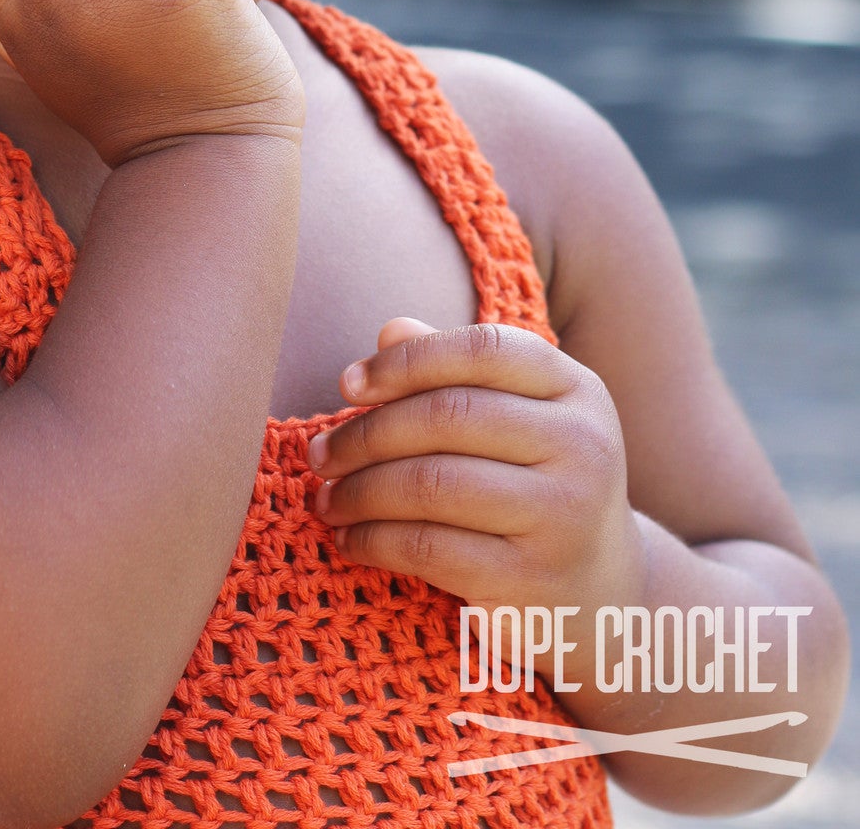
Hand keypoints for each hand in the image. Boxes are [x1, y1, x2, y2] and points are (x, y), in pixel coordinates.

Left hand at [307, 317, 642, 623]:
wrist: (605, 597)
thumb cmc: (540, 486)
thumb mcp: (520, 419)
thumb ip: (457, 371)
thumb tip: (388, 330)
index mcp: (577, 390)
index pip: (483, 350)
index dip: (405, 361)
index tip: (347, 383)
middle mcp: (582, 446)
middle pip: (447, 416)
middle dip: (366, 433)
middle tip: (319, 452)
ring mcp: (562, 516)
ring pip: (430, 483)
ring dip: (360, 490)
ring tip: (326, 497)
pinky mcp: (530, 581)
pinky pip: (428, 547)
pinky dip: (374, 540)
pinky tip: (350, 539)